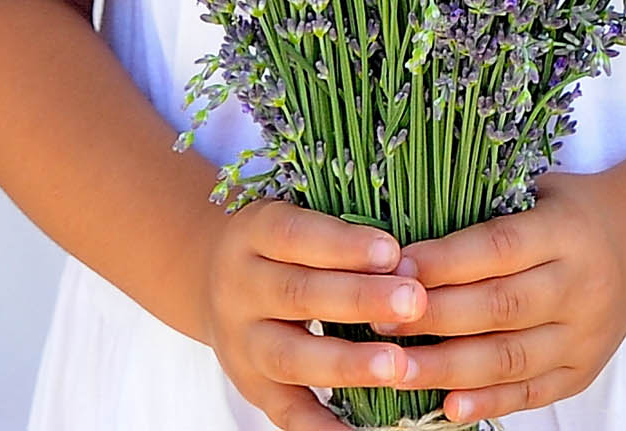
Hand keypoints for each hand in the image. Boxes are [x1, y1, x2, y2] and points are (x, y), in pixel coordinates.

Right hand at [199, 199, 432, 430]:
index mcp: (254, 233)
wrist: (211, 279)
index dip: (343, 245)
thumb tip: (408, 253)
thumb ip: (342, 230)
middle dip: (359, 299)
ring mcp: (242, 342)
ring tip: (396, 365)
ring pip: (290, 356)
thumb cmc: (283, 244)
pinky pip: (286, 411)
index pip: (295, 235)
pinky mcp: (252, 386)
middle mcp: (241, 288)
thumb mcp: (296, 215)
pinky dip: (322, 426)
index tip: (392, 252)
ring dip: (346, 364)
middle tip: (414, 301)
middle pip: (297, 295)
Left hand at [387, 171, 625, 422]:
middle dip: (434, 317)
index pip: (498, 248)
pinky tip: (446, 406)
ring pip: (510, 358)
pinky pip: (530, 392)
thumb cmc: (570, 214)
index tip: (393, 268)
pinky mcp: (582, 371)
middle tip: (377, 321)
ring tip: (395, 370)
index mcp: (567, 231)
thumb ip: (485, 210)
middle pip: (500, 307)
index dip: (444, 261)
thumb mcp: (539, 191)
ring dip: (447, 368)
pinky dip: (487, 402)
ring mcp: (584, 334)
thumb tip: (406, 236)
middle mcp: (581, 285)